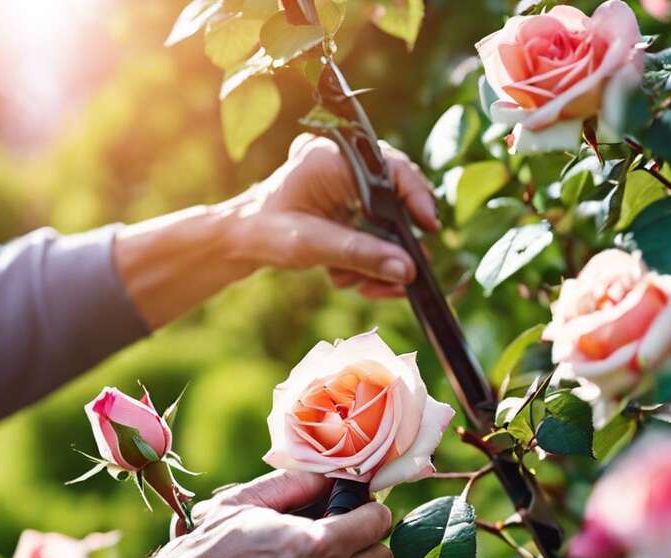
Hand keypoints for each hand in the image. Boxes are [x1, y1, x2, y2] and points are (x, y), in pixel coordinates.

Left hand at [232, 134, 439, 299]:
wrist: (241, 239)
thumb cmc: (265, 232)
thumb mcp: (312, 246)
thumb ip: (360, 255)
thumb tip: (406, 270)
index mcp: (334, 159)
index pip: (392, 170)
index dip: (416, 198)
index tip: (429, 228)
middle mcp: (347, 165)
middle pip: (397, 200)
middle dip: (396, 245)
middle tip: (397, 280)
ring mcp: (351, 185)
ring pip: (389, 223)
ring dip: (379, 260)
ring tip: (359, 286)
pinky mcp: (352, 204)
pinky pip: (376, 231)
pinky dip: (370, 259)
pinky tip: (351, 278)